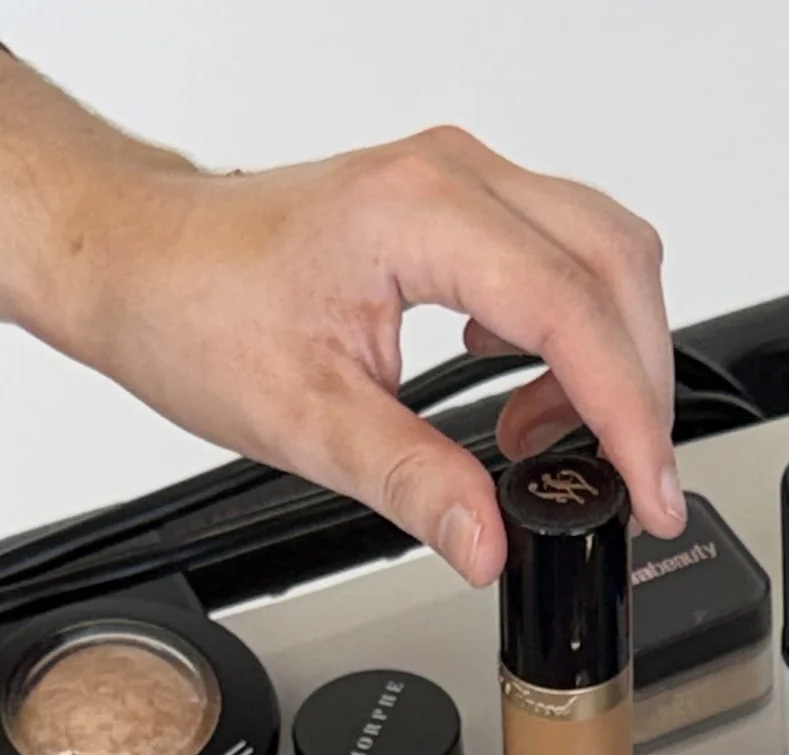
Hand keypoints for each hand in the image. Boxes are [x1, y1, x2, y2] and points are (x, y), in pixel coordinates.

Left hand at [0, 46, 682, 585]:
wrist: (141, 261)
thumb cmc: (195, 310)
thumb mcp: (305, 424)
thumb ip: (413, 485)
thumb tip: (489, 543)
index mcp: (421, 215)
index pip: (571, 311)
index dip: (626, 413)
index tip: (647, 490)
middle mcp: (455, 177)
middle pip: (616, 266)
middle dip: (640, 386)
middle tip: (624, 485)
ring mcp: (461, 182)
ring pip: (602, 254)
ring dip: (610, 357)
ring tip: (552, 449)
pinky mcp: (458, 206)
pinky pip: (561, 255)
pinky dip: (572, 334)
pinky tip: (522, 397)